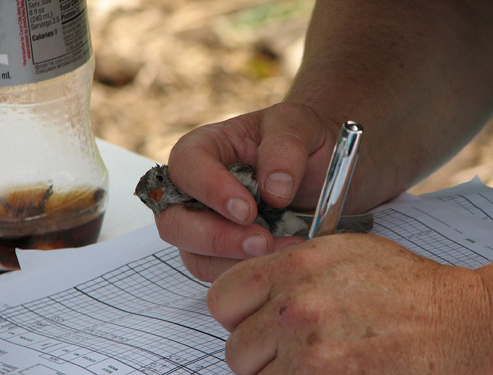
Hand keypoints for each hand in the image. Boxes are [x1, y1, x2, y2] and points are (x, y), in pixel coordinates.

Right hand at [156, 103, 339, 280]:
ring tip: (279, 255)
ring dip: (233, 263)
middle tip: (261, 243)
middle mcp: (194, 190)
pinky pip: (218, 274)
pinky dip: (245, 275)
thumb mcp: (298, 125)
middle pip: (175, 221)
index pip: (186, 166)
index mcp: (205, 148)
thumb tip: (274, 190)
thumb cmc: (298, 141)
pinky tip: (276, 264)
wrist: (317, 168)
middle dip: (216, 238)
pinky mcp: (219, 253)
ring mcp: (203, 225)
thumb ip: (285, 148)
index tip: (247, 210)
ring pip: (194, 255)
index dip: (210, 190)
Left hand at [207, 234, 492, 373]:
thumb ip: (288, 266)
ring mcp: (310, 355)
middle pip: (236, 348)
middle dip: (259, 350)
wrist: (455, 323)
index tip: (250, 319)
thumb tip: (252, 289)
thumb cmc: (401, 285)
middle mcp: (295, 309)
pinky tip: (326, 371)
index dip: (235, 313)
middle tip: (290, 345)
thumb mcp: (339, 251)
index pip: (221, 299)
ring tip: (314, 359)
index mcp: (293, 267)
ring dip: (278, 374)